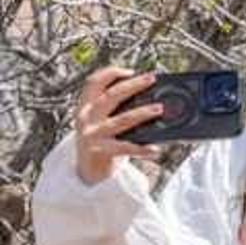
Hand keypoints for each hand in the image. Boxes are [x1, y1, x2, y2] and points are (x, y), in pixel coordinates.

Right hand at [73, 67, 161, 184]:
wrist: (87, 173)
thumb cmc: (102, 144)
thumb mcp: (104, 124)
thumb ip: (118, 113)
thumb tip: (151, 102)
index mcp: (86, 108)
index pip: (93, 83)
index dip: (110, 74)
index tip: (129, 71)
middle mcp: (86, 118)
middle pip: (110, 96)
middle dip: (132, 85)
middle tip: (151, 79)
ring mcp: (92, 134)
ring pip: (121, 120)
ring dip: (142, 113)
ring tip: (159, 109)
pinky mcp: (100, 150)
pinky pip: (126, 148)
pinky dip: (142, 148)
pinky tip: (155, 150)